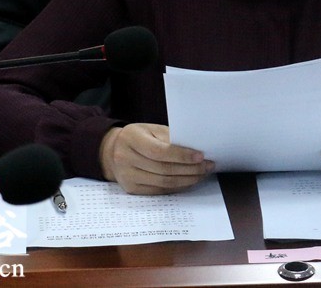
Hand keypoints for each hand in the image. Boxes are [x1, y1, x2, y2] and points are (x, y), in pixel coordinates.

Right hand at [99, 123, 214, 194]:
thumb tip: (195, 148)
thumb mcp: (151, 129)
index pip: (159, 151)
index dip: (182, 155)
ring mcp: (127, 176)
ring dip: (187, 180)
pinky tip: (188, 181)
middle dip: (190, 169)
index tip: (200, 156)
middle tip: (207, 166)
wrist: (113, 151)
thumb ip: (170, 137)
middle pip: (163, 169)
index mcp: (131, 138)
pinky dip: (177, 187)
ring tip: (202, 174)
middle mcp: (126, 158)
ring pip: (163, 183)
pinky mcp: (131, 189)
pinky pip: (159, 191)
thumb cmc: (138, 137)